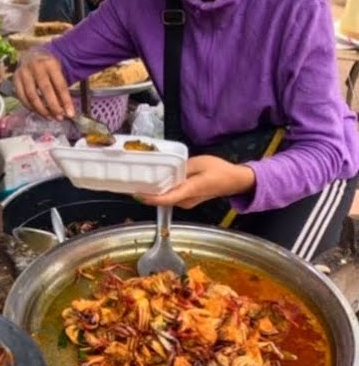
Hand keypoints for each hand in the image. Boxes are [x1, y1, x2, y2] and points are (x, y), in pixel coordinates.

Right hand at [13, 49, 73, 119]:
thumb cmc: (49, 67)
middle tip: (59, 117)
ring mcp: (23, 73)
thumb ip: (61, 88)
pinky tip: (38, 112)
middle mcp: (36, 67)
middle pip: (45, 90)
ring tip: (50, 117)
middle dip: (53, 106)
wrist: (32, 55)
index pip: (60, 85)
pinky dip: (30, 107)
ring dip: (41, 109)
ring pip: (32, 96)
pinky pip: (22, 97)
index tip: (70, 113)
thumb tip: (66, 109)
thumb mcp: (58, 71)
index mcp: (50, 63)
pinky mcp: (15, 79)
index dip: (66, 100)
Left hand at [138, 156, 255, 209]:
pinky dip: (161, 190)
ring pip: (165, 198)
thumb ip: (182, 167)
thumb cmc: (220, 170)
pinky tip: (154, 180)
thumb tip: (166, 170)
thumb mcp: (200, 163)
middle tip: (130, 181)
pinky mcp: (187, 199)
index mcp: (191, 190)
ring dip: (153, 191)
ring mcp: (187, 202)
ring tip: (138, 179)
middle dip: (146, 192)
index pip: (167, 198)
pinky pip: (170, 196)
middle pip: (162, 199)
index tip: (136, 193)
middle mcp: (186, 200)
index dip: (150, 198)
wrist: (235, 181)